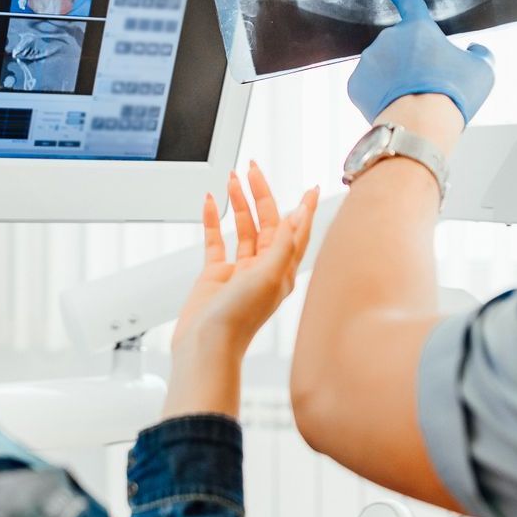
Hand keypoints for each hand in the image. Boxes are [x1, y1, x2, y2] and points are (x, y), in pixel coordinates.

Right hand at [164, 164, 317, 418]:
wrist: (206, 346)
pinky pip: (216, 241)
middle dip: (261, 194)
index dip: (304, 209)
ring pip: (242, 228)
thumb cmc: (239, 320)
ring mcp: (238, 271)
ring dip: (238, 203)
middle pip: (267, 222)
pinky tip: (211, 204)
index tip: (310, 187)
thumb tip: (297, 216)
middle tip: (253, 170)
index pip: (297, 231)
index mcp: (282, 271)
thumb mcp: (268, 277)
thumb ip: (283, 245)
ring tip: (232, 180)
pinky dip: (213, 221)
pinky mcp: (215, 276)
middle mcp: (263, 269)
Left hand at [348, 0, 495, 125]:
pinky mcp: (355, 85)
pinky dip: (379, 94)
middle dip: (410, 60)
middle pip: (400, 46)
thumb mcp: (482, 69)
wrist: (420, 123)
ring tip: (412, 99)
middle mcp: (387, 39)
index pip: (410, 2)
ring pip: (382, 66)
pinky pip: (368, 86)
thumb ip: (480, 53)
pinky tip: (394, 105)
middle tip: (427, 84)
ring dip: (394, 77)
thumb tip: (475, 50)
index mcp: (417, 28)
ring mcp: (367, 61)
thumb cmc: (453, 93)